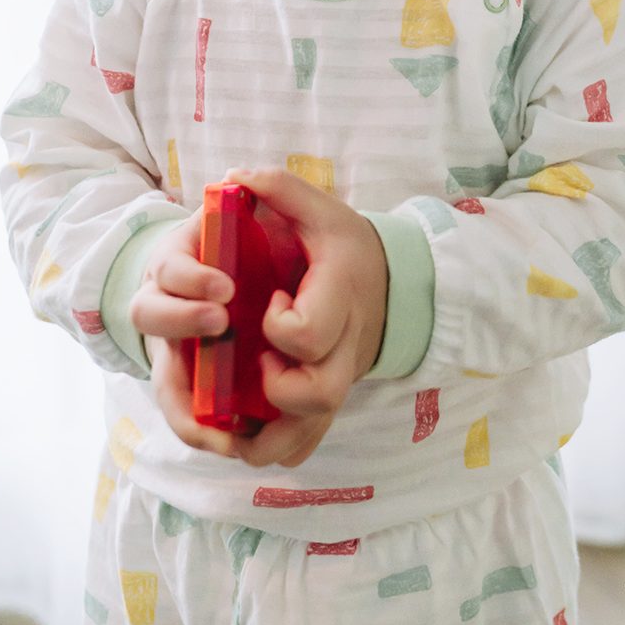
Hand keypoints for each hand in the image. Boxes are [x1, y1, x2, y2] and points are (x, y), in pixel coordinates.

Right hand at [129, 207, 241, 460]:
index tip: (226, 286)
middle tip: (221, 323)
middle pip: (151, 320)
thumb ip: (258, 192)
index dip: (190, 280)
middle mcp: (165, 308)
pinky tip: (235, 444)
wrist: (245, 277)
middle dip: (182, 323)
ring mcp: (175, 349)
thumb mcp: (246, 216)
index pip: (169, 271)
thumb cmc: (243, 243)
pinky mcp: (193, 384)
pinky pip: (187, 416)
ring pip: (165, 381)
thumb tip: (240, 177)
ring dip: (190, 401)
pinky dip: (203, 431)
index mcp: (176, 266)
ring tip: (228, 419)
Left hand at [217, 165, 388, 470]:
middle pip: (319, 394)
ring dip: (265, 437)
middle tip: (259, 361)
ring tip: (233, 418)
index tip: (271, 300)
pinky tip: (245, 431)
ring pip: (308, 432)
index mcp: (339, 298)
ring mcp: (338, 379)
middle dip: (278, 389)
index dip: (280, 325)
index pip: (310, 333)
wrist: (391, 280)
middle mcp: (344, 347)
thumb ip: (280, 188)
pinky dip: (274, 447)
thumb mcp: (319, 208)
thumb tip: (233, 176)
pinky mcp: (329, 399)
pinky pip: (304, 444)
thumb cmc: (344, 244)